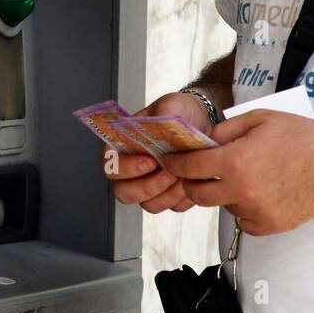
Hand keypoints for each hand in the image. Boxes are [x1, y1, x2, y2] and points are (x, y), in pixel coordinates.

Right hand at [103, 91, 212, 214]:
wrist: (203, 123)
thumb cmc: (180, 113)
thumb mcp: (173, 105)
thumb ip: (165, 112)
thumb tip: (162, 121)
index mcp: (124, 146)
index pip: (110, 164)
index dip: (126, 168)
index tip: (149, 161)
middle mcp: (132, 170)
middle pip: (124, 192)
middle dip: (147, 187)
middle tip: (169, 173)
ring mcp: (149, 186)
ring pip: (149, 205)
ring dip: (168, 194)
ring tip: (184, 175)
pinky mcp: (169, 196)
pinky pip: (172, 207)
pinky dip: (183, 197)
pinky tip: (192, 180)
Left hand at [158, 109, 313, 235]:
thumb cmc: (298, 136)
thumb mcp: (258, 118)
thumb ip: (224, 130)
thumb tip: (203, 143)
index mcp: (235, 162)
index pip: (190, 168)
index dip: (176, 164)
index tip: (170, 162)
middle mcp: (242, 191)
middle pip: (198, 196)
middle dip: (191, 184)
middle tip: (197, 175)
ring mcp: (256, 212)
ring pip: (224, 207)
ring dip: (225, 195)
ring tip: (247, 177)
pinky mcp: (270, 226)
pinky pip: (244, 221)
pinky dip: (246, 209)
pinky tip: (261, 192)